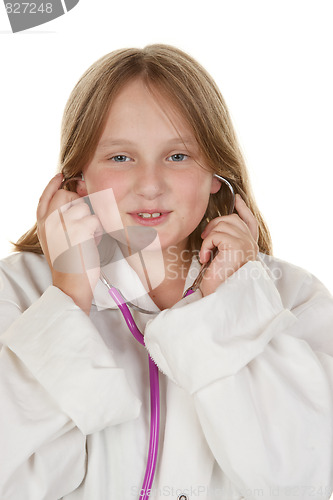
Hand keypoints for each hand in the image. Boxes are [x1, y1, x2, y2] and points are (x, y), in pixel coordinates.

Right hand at [36, 174, 102, 313]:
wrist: (71, 284)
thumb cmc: (67, 264)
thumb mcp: (54, 240)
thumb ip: (58, 220)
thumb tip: (73, 198)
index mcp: (42, 224)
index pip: (45, 196)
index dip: (53, 185)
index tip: (61, 176)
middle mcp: (50, 221)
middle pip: (67, 195)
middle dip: (79, 206)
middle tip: (83, 223)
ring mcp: (63, 223)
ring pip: (84, 207)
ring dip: (90, 221)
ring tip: (86, 238)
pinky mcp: (79, 229)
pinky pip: (95, 219)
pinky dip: (97, 231)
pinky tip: (92, 242)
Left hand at [199, 194, 258, 295]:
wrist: (220, 297)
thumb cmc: (218, 282)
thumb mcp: (223, 258)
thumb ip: (225, 242)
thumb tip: (214, 227)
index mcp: (250, 247)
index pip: (250, 222)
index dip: (243, 209)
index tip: (237, 200)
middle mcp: (251, 244)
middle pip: (232, 219)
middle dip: (215, 224)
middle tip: (205, 239)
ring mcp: (246, 244)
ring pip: (223, 224)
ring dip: (209, 237)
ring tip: (207, 253)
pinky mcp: (237, 246)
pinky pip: (216, 234)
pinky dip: (206, 245)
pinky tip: (206, 258)